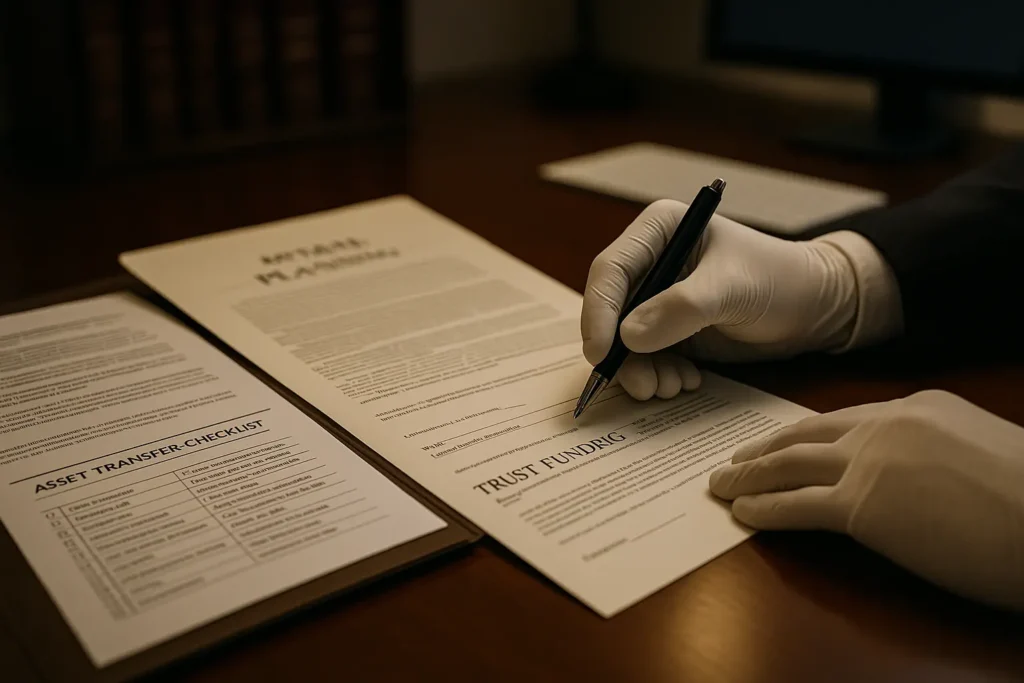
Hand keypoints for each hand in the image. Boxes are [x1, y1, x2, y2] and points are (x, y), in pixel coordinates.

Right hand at [581, 200, 858, 399]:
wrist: (814, 307)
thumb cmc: (779, 279)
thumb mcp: (732, 287)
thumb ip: (681, 308)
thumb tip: (628, 337)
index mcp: (659, 231)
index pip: (611, 270)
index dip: (599, 312)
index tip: (602, 353)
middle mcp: (651, 263)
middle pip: (610, 310)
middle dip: (621, 352)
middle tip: (644, 385)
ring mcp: (658, 299)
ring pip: (624, 341)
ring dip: (641, 371)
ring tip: (672, 387)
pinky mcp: (668, 330)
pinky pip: (645, 358)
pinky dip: (658, 375)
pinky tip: (687, 381)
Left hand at [710, 390, 1023, 610]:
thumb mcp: (979, 454)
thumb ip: (935, 454)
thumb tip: (913, 477)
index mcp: (919, 408)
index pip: (846, 419)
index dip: (806, 434)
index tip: (781, 442)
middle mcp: (887, 425)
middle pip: (807, 433)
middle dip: (765, 447)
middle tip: (734, 456)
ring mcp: (872, 461)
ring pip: (791, 463)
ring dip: (749, 474)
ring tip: (720, 484)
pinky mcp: (863, 505)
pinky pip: (797, 504)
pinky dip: (764, 508)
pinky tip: (742, 512)